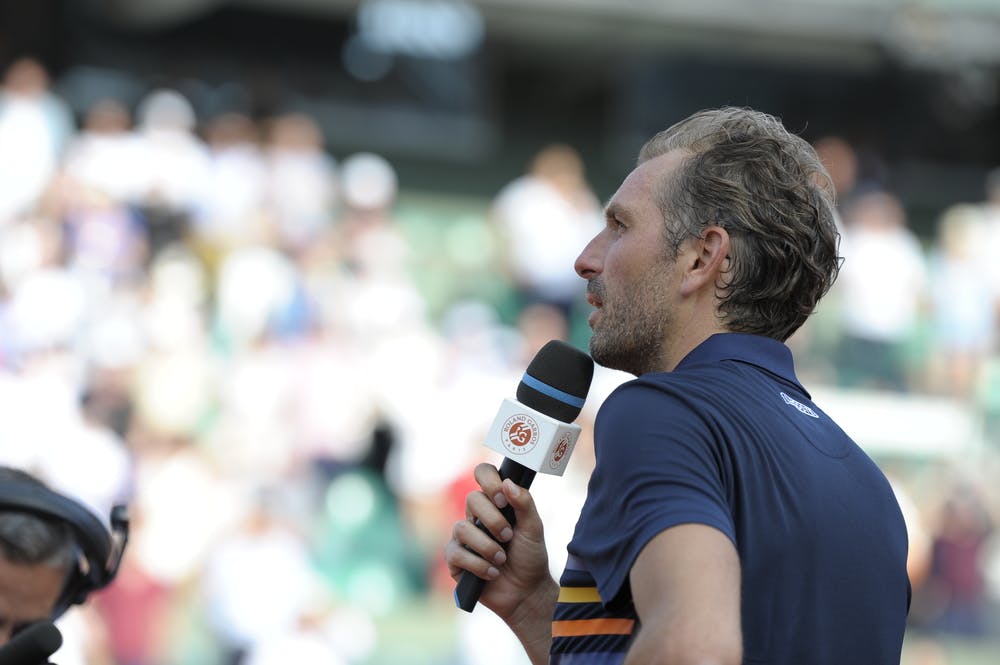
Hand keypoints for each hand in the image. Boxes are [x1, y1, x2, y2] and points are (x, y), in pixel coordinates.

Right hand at [445, 463, 557, 625]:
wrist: (526, 591)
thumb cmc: (530, 557)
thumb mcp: (534, 528)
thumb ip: (524, 503)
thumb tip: (507, 482)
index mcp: (495, 502)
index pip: (483, 473)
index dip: (489, 481)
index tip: (503, 500)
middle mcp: (476, 516)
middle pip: (471, 499)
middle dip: (493, 520)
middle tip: (508, 536)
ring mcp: (463, 537)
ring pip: (462, 528)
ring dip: (487, 547)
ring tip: (502, 560)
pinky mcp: (455, 560)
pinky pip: (457, 553)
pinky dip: (479, 565)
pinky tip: (492, 573)